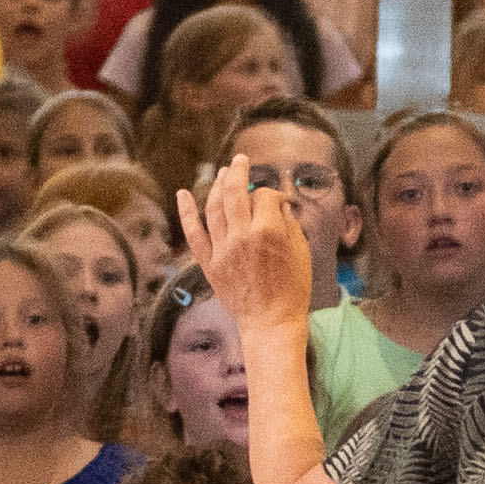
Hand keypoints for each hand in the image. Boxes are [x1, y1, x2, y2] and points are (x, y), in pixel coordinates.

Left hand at [198, 166, 320, 350]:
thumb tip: (278, 206)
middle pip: (234, 191)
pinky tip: (182, 194)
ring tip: (222, 173)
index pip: (264, 196)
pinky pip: (193, 233)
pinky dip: (186, 212)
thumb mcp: (302, 252)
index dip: (272, 194)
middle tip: (240, 160)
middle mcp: (241, 236)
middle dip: (237, 171)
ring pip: (213, 206)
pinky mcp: (209, 263)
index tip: (277, 201)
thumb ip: (288, 224)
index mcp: (268, 231)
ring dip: (217, 185)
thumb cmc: (292, 291)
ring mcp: (222, 249)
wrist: (271, 322)